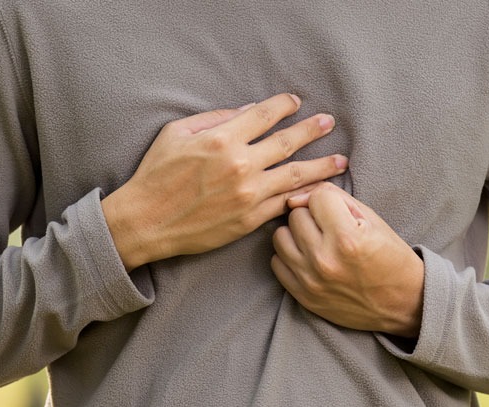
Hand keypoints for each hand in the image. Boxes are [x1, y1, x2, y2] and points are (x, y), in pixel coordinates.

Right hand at [101, 93, 347, 269]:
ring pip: (295, 176)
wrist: (147, 221)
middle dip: (312, 130)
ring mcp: (248, 195)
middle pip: (288, 143)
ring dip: (321, 167)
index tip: (295, 103)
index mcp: (222, 138)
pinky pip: (283, 204)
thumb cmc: (156, 174)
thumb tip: (246, 111)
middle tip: (329, 123)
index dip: (284, 106)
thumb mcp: (177, 133)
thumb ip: (214, 118)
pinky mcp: (249, 220)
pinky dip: (302, 196)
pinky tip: (316, 191)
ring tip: (341, 161)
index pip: (264, 115)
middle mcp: (241, 165)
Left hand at [271, 183, 424, 337]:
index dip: (330, 201)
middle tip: (331, 229)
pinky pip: (277, 263)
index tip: (341, 213)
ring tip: (317, 242)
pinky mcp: (303, 296)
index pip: (317, 197)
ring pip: (281, 236)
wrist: (402, 303)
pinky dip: (290, 257)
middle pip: (296, 215)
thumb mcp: (372, 219)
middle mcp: (325, 260)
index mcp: (348, 238)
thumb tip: (295, 196)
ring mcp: (311, 280)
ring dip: (297, 235)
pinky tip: (309, 259)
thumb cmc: (389, 256)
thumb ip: (334, 199)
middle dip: (312, 216)